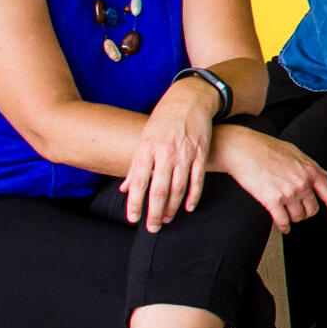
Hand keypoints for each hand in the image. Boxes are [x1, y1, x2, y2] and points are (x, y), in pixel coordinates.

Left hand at [121, 77, 217, 229]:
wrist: (190, 100)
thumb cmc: (163, 119)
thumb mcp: (144, 138)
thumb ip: (136, 165)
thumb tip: (126, 188)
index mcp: (147, 148)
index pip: (139, 182)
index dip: (135, 203)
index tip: (133, 219)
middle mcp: (165, 152)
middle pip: (159, 189)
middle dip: (154, 212)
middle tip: (151, 228)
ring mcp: (185, 154)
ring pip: (178, 188)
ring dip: (171, 207)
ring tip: (165, 220)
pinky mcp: (200, 154)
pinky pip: (197, 180)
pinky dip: (193, 196)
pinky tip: (188, 207)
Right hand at [211, 130, 326, 233]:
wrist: (244, 149)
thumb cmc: (268, 148)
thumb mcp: (297, 153)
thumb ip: (314, 166)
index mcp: (311, 171)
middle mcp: (302, 183)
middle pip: (313, 210)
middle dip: (306, 212)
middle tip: (297, 209)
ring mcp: (288, 192)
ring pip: (298, 217)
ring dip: (293, 218)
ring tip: (286, 212)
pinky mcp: (272, 200)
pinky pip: (283, 221)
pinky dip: (283, 226)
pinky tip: (282, 225)